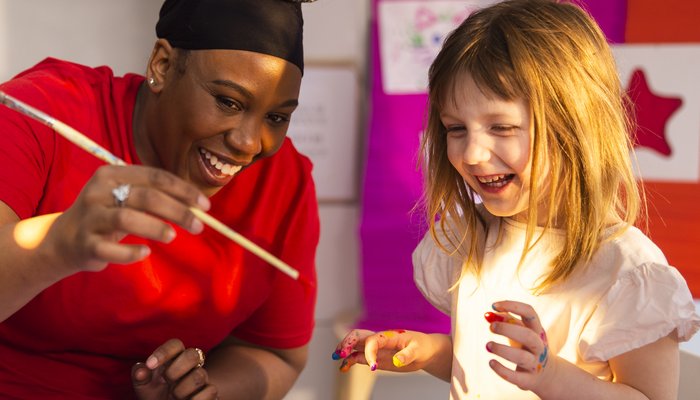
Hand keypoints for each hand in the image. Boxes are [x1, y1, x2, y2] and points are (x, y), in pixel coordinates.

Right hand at [48, 165, 208, 273]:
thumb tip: (197, 205)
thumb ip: (155, 196)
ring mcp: (90, 217)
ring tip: (172, 236)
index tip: (205, 205)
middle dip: (177, 211)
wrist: (64, 240)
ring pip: (127, 218)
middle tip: (198, 225)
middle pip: (146, 196)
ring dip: (155, 227)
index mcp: (112, 174)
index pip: (155, 176)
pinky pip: (110, 249)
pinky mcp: (85, 243)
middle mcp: (99, 191)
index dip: (184, 190)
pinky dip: (130, 252)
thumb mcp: (126, 197)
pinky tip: (145, 252)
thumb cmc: (107, 215)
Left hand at [132, 338, 217, 399]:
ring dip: (182, 389)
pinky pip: (210, 391)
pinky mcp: (210, 393)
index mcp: (174, 359)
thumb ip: (140, 377)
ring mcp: (202, 379)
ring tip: (174, 397)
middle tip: (166, 381)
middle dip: (176, 370)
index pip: (175, 344)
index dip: (164, 352)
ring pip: (200, 375)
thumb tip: (140, 370)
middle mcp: (190, 366)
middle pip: (192, 354)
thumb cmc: (156, 396)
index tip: (150, 365)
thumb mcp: (144, 387)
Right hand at [332, 329, 436, 372]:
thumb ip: (407, 355)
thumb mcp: (418, 350)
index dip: (369, 352)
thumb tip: (397, 360)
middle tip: (340, 353)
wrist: (425, 350)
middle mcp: (379, 340)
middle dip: (347, 342)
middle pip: (358, 336)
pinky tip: (343, 368)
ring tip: (336, 358)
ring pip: (355, 346)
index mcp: (388, 336)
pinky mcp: (374, 357)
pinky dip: (349, 361)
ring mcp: (375, 348)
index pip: (372, 340)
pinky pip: (358, 357)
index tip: (373, 366)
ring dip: (344, 350)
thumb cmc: (422, 346)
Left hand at [485, 300, 549, 391]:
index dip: (512, 305)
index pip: (529, 312)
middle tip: (491, 327)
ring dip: (502, 350)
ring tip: (488, 345)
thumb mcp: (522, 331)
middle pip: (527, 335)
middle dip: (507, 329)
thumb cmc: (528, 346)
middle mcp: (539, 346)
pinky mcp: (529, 380)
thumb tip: (487, 314)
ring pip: (521, 357)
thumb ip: (506, 320)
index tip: (494, 305)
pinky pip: (516, 377)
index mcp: (537, 329)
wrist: (548, 374)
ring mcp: (535, 364)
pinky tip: (491, 362)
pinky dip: (502, 370)